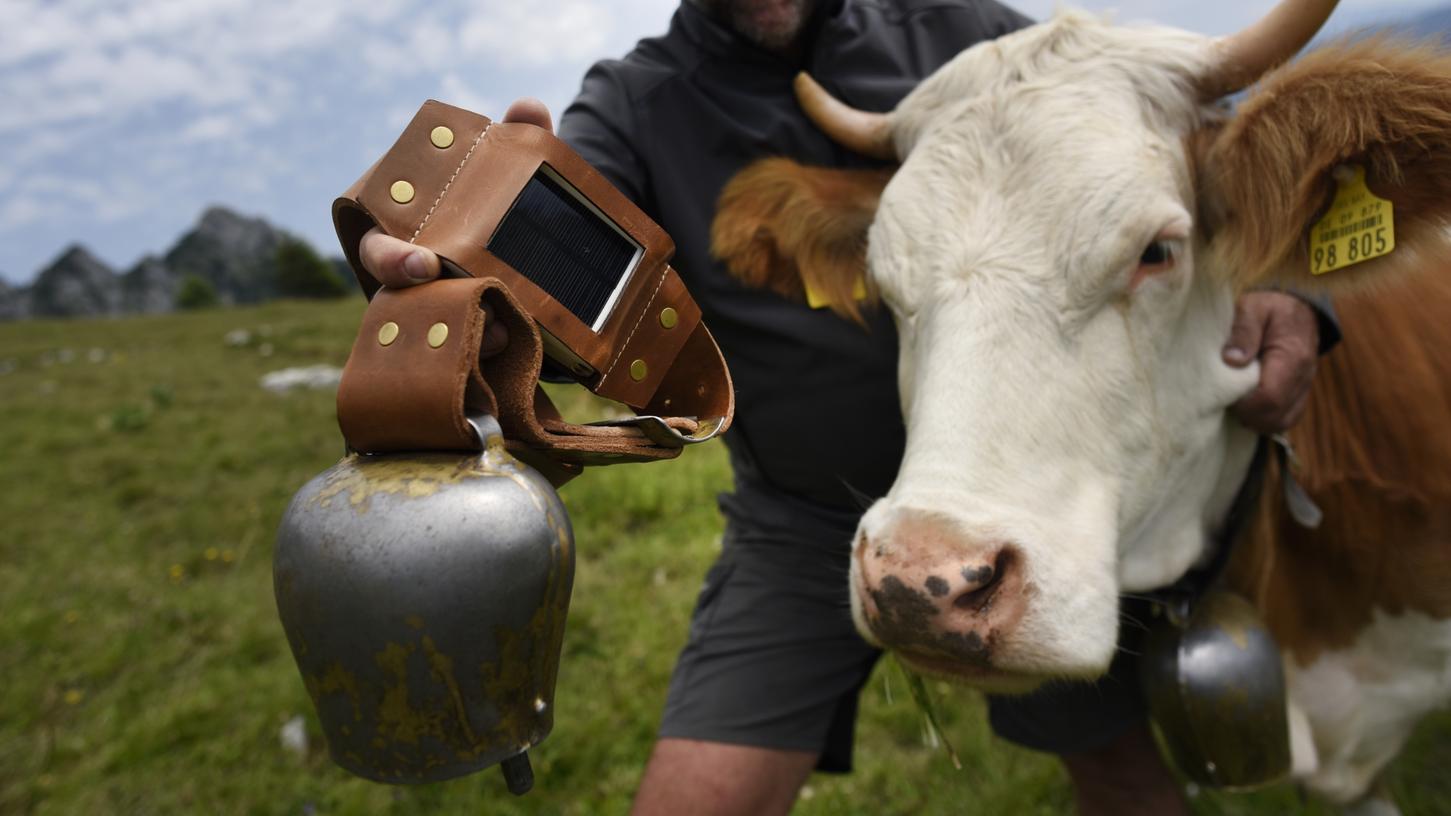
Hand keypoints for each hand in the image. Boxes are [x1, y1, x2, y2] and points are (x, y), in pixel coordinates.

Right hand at [357, 98, 554, 353]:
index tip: (424, 265)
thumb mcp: (510, 179)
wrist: (536, 261)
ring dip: (468, 334)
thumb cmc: (497, 213)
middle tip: (473, 310)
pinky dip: (487, 351)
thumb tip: (528, 110)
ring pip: (437, 335)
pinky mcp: (463, 343)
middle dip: (433, 310)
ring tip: (502, 330)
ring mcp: (436, 318)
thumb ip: (517, 144)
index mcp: (407, 238)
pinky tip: (513, 343)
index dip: (393, 260)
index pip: (380, 249)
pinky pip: (464, 355)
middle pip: (401, 306)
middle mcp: (413, 283)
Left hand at [1222, 291, 1319, 432]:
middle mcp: (1303, 376)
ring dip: (1256, 421)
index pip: (1270, 397)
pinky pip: (1286, 417)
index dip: (1244, 405)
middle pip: (1276, 416)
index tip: (1224, 395)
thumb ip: (1243, 330)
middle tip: (1225, 401)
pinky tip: (1248, 408)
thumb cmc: (1269, 307)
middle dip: (1247, 415)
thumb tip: (1231, 360)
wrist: (1296, 308)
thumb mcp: (1252, 307)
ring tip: (1235, 405)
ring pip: (1283, 422)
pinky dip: (1266, 419)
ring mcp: (1304, 386)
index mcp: (1292, 357)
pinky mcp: (1299, 392)